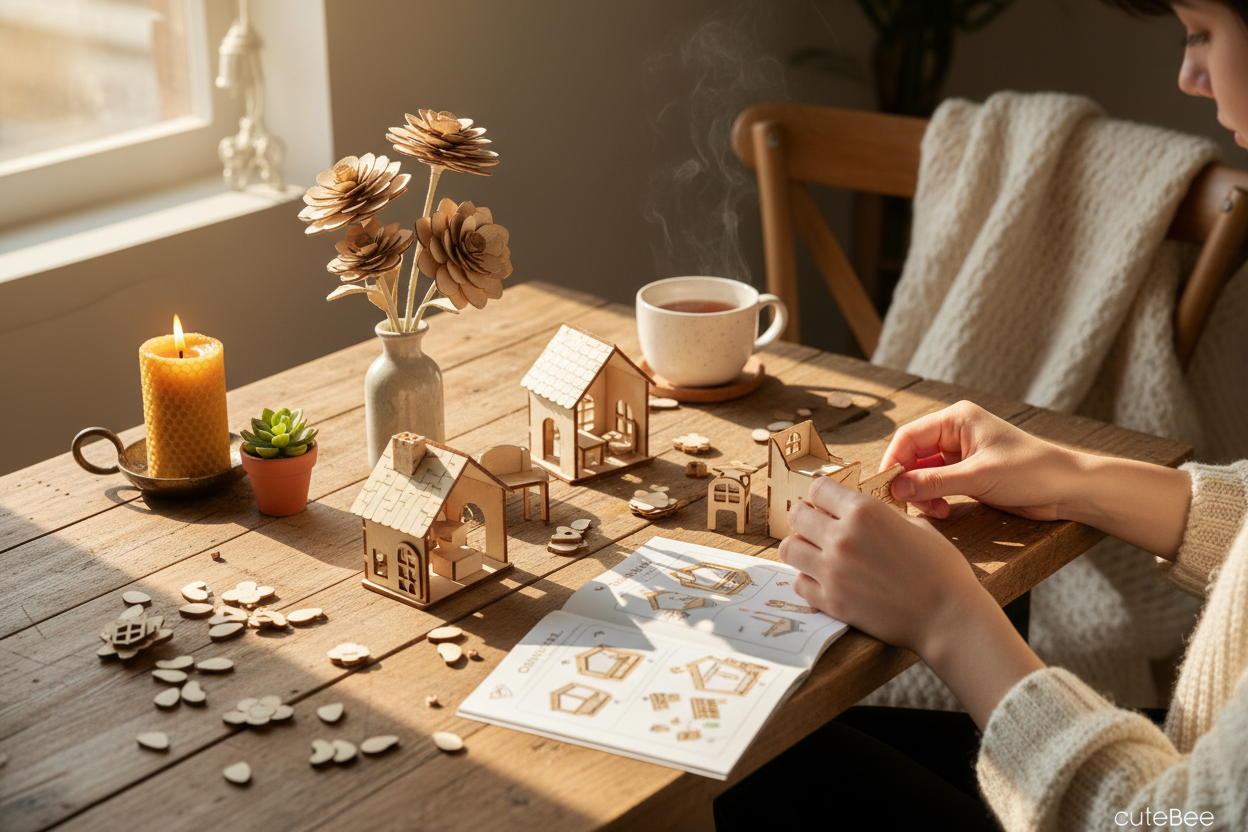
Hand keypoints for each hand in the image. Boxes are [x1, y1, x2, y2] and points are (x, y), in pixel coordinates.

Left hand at [779, 479, 986, 655]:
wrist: (948, 616)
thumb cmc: (941, 569)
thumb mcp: (916, 525)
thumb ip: (881, 514)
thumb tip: (859, 511)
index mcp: (864, 511)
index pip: (818, 489)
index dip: (823, 495)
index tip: (828, 504)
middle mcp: (842, 537)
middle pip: (796, 515)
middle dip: (806, 517)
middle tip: (819, 527)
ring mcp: (832, 571)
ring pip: (789, 549)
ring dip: (801, 547)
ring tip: (818, 553)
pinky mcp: (831, 601)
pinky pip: (799, 582)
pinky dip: (808, 579)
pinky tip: (825, 580)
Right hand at [881, 400, 1079, 519]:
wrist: (1068, 489)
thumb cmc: (1031, 471)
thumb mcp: (978, 477)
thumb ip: (934, 482)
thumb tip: (896, 488)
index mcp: (956, 419)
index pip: (908, 437)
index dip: (893, 461)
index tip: (885, 488)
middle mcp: (955, 432)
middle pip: (912, 454)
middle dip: (907, 480)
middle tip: (905, 505)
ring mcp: (961, 454)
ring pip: (923, 472)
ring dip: (922, 493)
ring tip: (933, 511)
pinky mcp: (968, 473)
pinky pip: (937, 483)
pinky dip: (934, 498)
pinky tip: (942, 511)